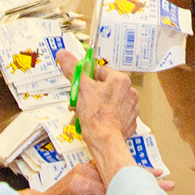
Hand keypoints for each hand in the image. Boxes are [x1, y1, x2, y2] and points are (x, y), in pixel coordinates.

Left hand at [29, 162, 110, 194]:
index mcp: (80, 184)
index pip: (109, 188)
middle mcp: (81, 172)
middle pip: (109, 179)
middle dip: (114, 191)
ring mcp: (83, 168)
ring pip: (107, 175)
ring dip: (110, 186)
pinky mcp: (84, 168)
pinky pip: (102, 174)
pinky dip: (105, 183)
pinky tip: (104, 193)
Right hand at [59, 50, 140, 166]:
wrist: (105, 141)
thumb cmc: (96, 116)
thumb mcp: (80, 88)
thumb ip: (72, 69)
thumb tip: (63, 54)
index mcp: (120, 80)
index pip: (100, 72)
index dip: (87, 80)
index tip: (80, 88)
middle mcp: (130, 92)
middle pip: (104, 88)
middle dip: (89, 96)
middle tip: (78, 104)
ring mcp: (131, 108)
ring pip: (109, 103)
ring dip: (96, 107)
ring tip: (84, 116)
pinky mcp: (130, 122)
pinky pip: (116, 116)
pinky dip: (106, 118)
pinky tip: (96, 123)